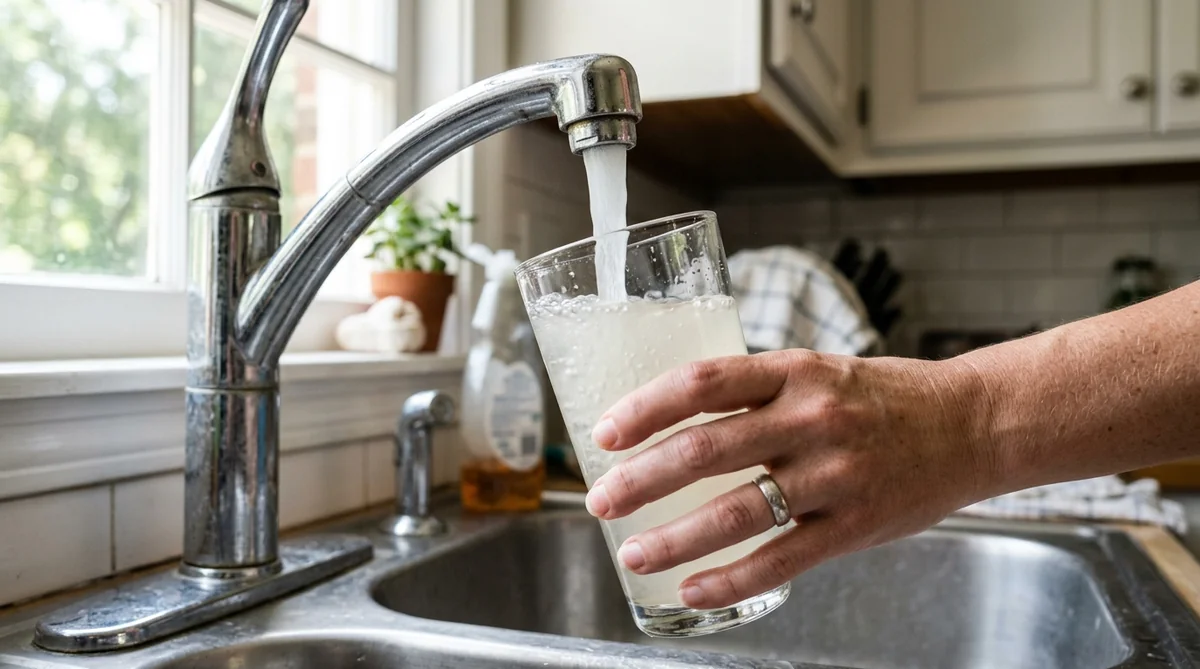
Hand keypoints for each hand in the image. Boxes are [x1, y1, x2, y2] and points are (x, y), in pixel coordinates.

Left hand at [584, 349, 993, 609]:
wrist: (973, 425)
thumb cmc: (885, 398)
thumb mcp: (818, 372)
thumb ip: (756, 393)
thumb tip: (675, 420)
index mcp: (794, 372)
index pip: (701, 384)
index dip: (644, 408)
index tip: (604, 433)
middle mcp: (810, 419)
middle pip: (705, 450)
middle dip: (640, 480)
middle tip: (599, 500)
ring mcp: (834, 476)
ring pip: (736, 512)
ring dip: (674, 537)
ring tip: (633, 552)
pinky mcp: (855, 525)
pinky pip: (781, 559)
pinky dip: (730, 579)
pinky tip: (693, 588)